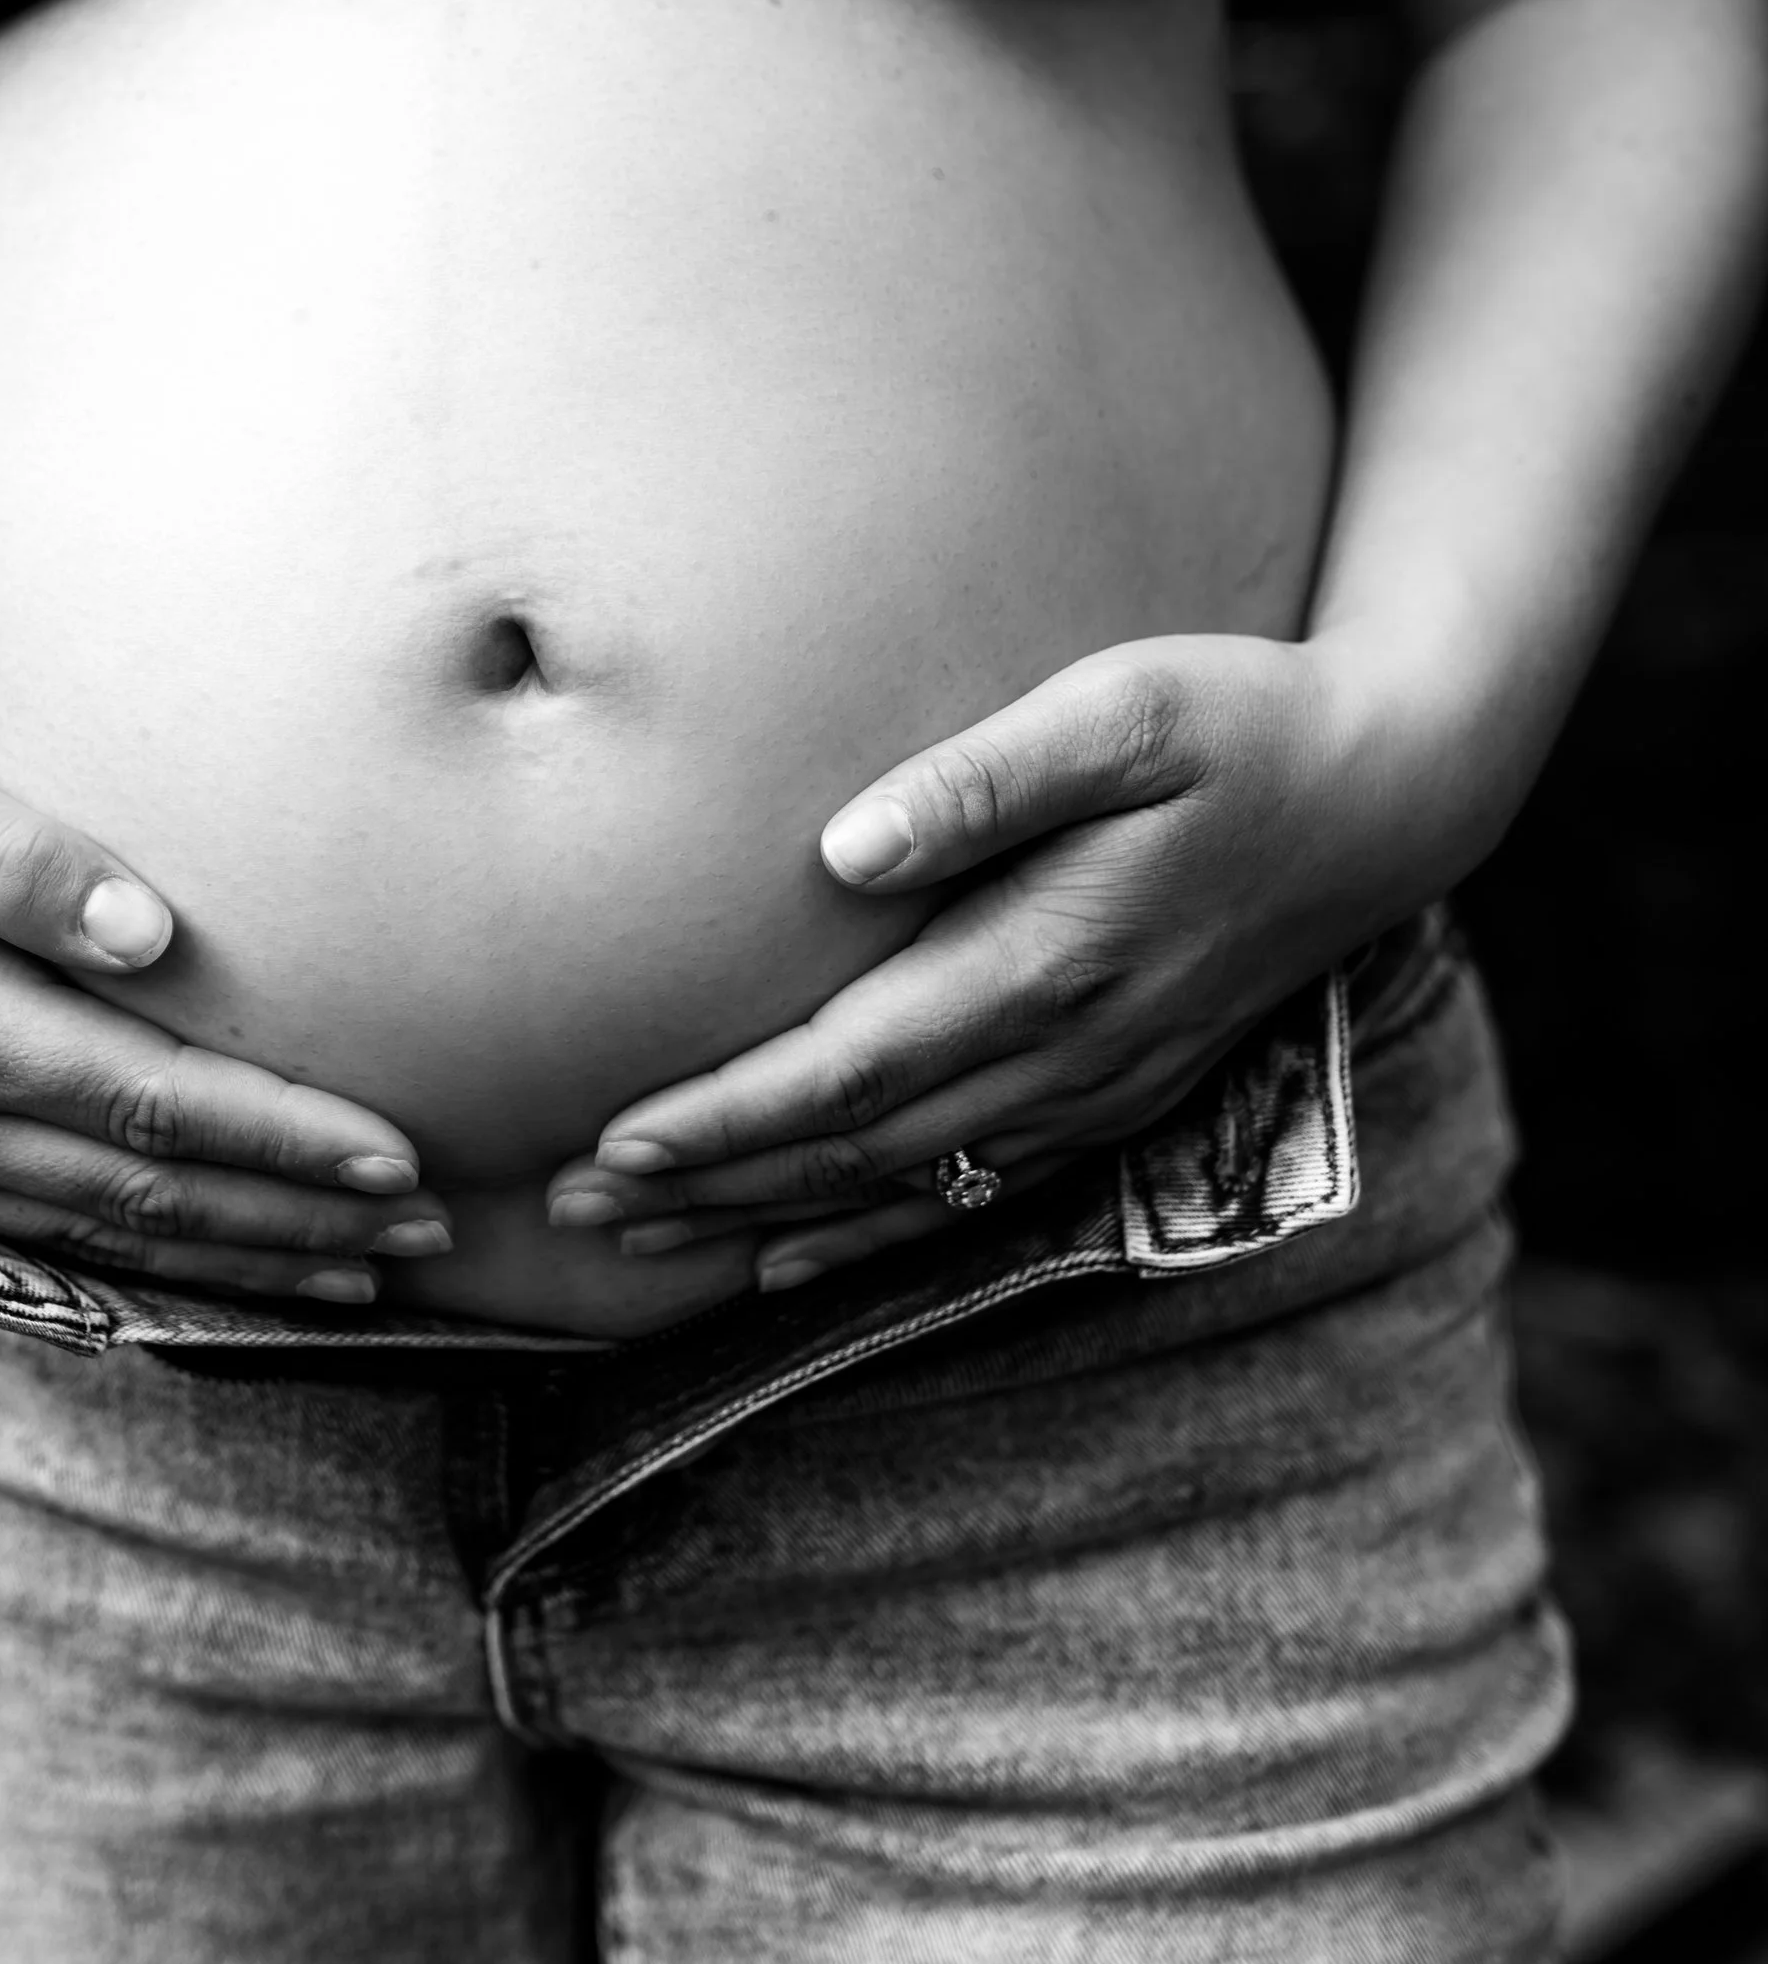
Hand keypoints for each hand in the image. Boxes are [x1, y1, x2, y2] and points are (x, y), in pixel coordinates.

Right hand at [0, 681, 448, 1302]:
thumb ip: (12, 854)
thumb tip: (156, 934)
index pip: (153, 1107)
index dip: (282, 1140)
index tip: (398, 1157)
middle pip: (148, 1196)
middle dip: (299, 1220)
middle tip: (435, 1230)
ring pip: (105, 1233)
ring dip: (243, 1254)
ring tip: (367, 1266)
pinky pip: (45, 1229)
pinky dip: (150, 1256)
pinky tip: (218, 1260)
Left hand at [545, 631, 1443, 1292]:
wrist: (1391, 792)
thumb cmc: (1242, 720)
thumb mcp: (1125, 709)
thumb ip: (986, 779)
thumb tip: (843, 851)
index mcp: (1053, 959)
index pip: (853, 1070)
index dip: (728, 1116)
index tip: (614, 1136)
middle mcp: (1071, 1052)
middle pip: (859, 1148)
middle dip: (710, 1183)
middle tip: (573, 1203)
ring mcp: (1100, 1089)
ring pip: (907, 1187)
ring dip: (768, 1216)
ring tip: (641, 1237)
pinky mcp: (1121, 1095)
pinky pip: (975, 1194)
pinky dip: (873, 1233)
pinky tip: (790, 1254)